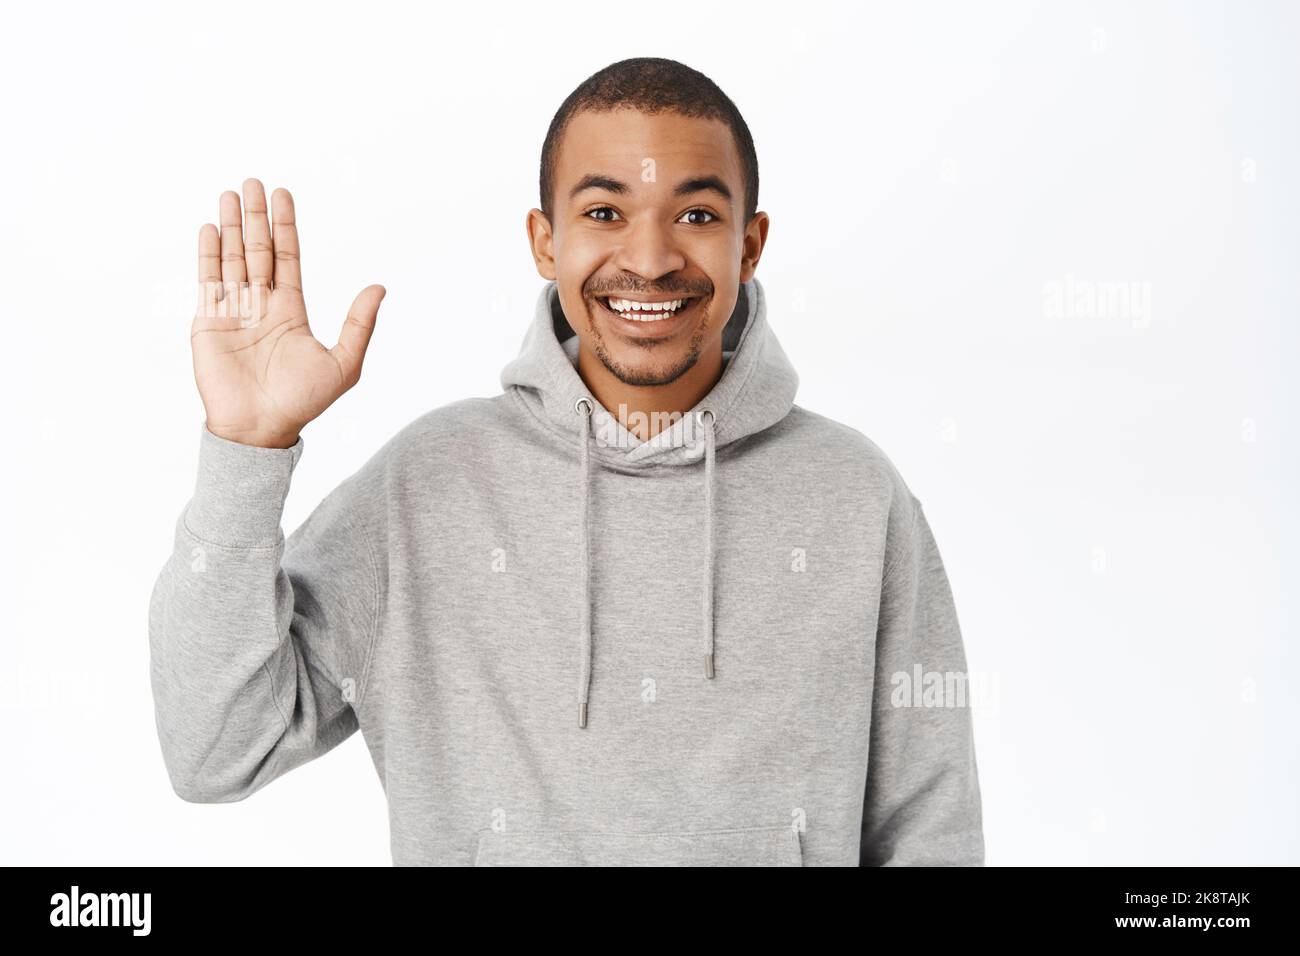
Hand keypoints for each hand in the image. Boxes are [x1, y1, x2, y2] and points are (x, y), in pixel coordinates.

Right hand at [191, 178, 384, 447]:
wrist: (259, 428)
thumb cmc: (301, 402)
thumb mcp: (343, 364)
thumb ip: (360, 325)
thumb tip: (380, 288)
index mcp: (291, 310)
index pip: (287, 257)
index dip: (285, 227)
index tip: (284, 195)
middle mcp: (261, 305)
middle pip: (258, 249)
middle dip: (256, 216)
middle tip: (253, 181)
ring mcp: (233, 310)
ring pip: (232, 257)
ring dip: (231, 225)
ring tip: (231, 193)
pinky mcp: (208, 321)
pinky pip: (208, 279)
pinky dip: (209, 252)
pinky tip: (211, 227)